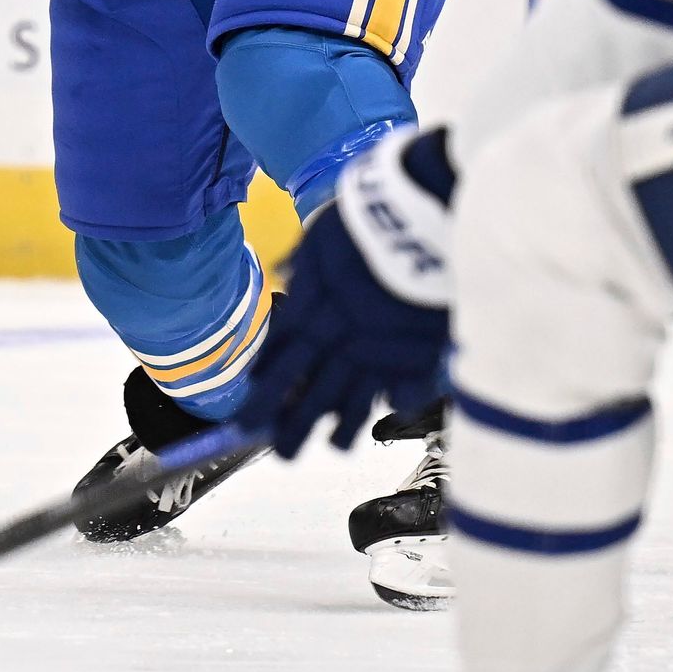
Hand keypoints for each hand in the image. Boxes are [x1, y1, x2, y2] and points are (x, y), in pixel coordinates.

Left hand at [239, 128, 457, 457]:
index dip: (266, 383)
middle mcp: (336, 342)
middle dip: (286, 425)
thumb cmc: (366, 220)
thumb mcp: (322, 235)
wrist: (417, 221)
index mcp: (307, 311)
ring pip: (350, 403)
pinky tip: (387, 411)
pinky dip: (392, 403)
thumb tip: (284, 273)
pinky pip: (399, 393)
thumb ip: (303, 263)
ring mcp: (374, 355)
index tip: (255, 402)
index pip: (278, 356)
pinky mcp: (413, 359)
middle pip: (304, 392)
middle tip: (277, 451)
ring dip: (338, 429)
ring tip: (333, 448)